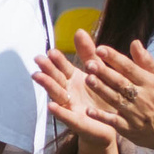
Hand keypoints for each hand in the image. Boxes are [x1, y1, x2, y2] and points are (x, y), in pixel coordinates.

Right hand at [33, 39, 121, 153]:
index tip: (50, 51)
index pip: (62, 67)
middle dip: (48, 69)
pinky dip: (59, 112)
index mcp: (74, 79)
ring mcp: (71, 107)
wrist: (115, 123)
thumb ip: (88, 53)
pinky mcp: (77, 122)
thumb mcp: (99, 71)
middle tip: (39, 60)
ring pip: (57, 95)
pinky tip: (51, 106)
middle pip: (56, 79)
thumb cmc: (104, 95)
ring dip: (47, 86)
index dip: (56, 60)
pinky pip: (67, 117)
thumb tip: (79, 30)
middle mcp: (69, 92)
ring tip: (38, 77)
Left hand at [79, 35, 153, 153]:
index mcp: (150, 83)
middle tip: (89, 63)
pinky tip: (88, 111)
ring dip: (101, 90)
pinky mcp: (129, 128)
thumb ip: (147, 61)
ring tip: (87, 79)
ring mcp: (135, 114)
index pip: (129, 67)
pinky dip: (102, 116)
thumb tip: (134, 42)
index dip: (114, 58)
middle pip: (120, 82)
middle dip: (104, 72)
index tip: (99, 49)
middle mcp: (142, 97)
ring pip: (115, 99)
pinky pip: (113, 121)